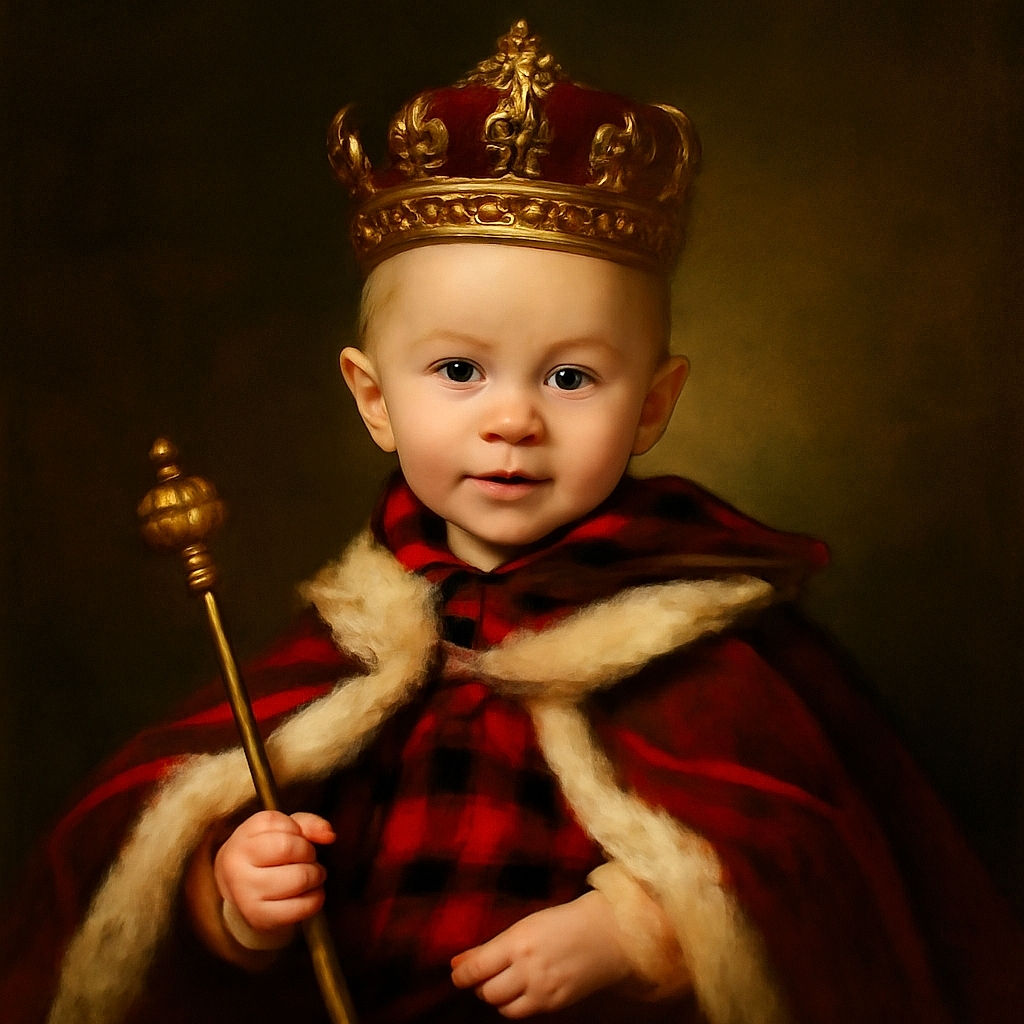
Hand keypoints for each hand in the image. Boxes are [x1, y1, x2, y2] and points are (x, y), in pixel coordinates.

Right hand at [213, 810, 334, 945]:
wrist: (240, 889)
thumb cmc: (268, 852)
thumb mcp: (283, 829)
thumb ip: (309, 824)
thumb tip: (329, 835)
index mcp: (242, 837)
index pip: (283, 824)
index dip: (298, 831)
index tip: (293, 839)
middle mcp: (236, 865)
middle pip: (289, 849)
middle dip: (309, 852)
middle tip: (307, 859)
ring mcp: (245, 894)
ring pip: (300, 878)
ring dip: (316, 875)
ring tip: (310, 875)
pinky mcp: (259, 918)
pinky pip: (303, 906)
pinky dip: (316, 898)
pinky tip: (308, 893)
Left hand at [450, 891, 632, 1017]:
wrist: (607, 935)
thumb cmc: (562, 923)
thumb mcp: (524, 926)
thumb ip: (490, 947)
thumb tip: (457, 962)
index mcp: (518, 942)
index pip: (476, 968)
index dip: (461, 975)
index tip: (456, 974)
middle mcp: (529, 969)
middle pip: (487, 992)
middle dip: (480, 985)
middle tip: (482, 975)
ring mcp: (543, 990)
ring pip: (503, 1007)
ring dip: (496, 997)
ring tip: (502, 982)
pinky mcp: (555, 1005)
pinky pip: (523, 1012)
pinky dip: (515, 1004)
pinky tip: (521, 989)